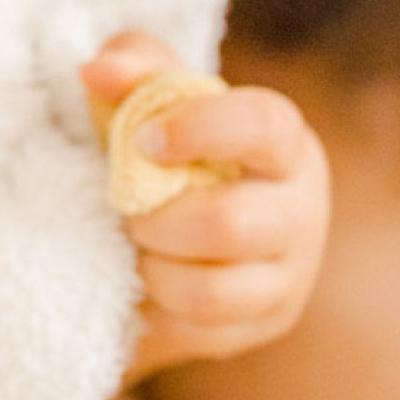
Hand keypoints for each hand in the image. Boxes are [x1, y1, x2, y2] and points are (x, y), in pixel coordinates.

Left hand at [84, 33, 329, 382]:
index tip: (143, 141)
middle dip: (156, 219)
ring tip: (137, 244)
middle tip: (128, 208)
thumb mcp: (146, 100)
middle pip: (229, 224)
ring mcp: (289, 276)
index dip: (200, 128)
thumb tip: (97, 72)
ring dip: (153, 267)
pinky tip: (147, 282)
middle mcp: (303, 210)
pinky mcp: (263, 324)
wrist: (169, 232)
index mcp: (285, 144)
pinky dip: (157, 306)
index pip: (265, 125)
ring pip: (211, 290)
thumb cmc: (165, 151)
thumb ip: (130, 70)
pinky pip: (197, 330)